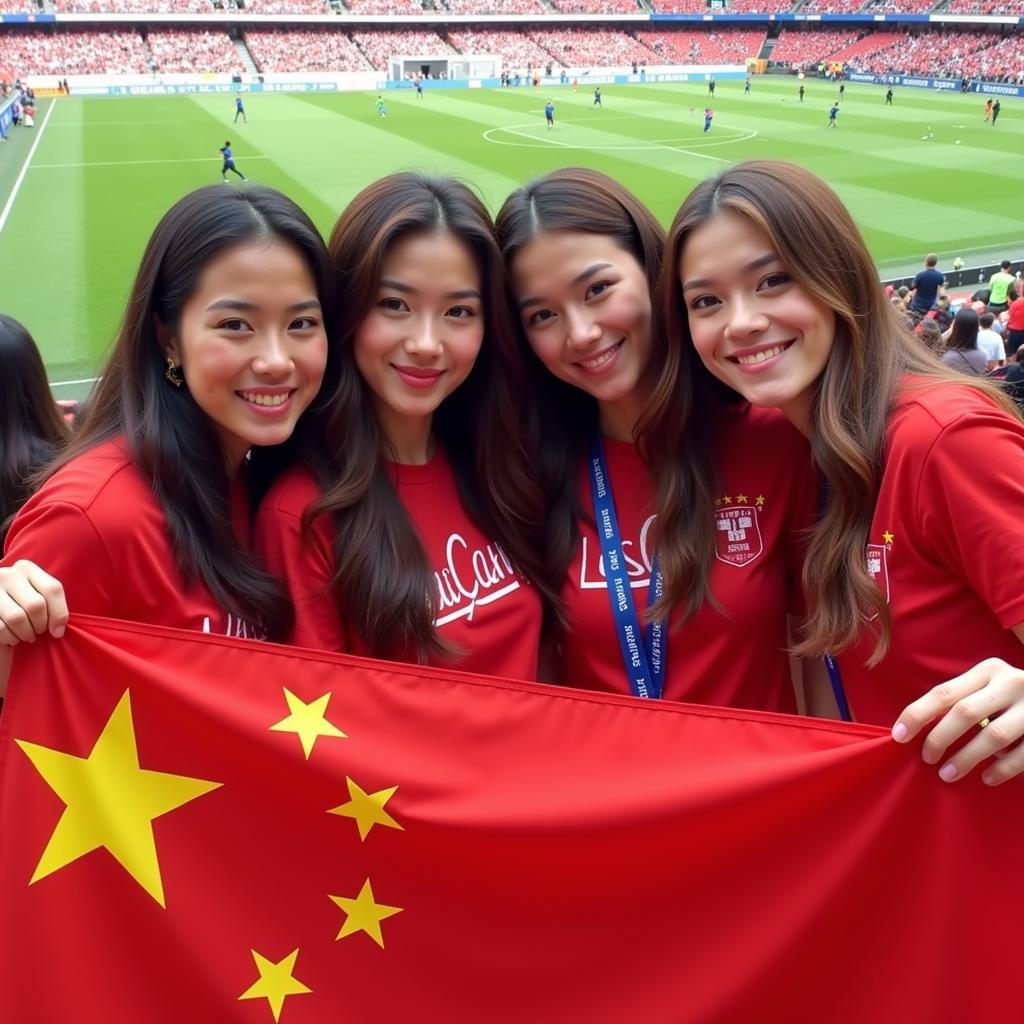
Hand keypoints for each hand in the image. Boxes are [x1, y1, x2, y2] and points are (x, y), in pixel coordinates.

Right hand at [0, 560, 67, 644]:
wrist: (0, 614)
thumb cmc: (22, 608)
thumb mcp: (37, 597)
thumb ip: (50, 605)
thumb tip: (58, 631)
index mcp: (26, 568)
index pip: (52, 589)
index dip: (59, 614)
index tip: (58, 631)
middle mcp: (8, 575)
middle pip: (36, 605)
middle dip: (40, 625)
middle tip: (38, 631)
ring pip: (17, 617)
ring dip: (25, 633)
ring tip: (26, 635)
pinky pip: (1, 628)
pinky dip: (10, 638)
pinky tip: (11, 638)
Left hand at [891, 658, 1023, 786]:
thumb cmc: (1012, 698)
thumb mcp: (988, 688)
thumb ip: (961, 701)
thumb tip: (916, 729)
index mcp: (988, 671)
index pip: (943, 692)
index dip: (917, 714)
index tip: (898, 736)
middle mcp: (1010, 683)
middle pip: (965, 712)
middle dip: (940, 738)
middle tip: (927, 758)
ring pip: (993, 735)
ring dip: (966, 757)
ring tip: (948, 774)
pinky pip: (1023, 753)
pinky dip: (1002, 769)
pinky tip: (987, 778)